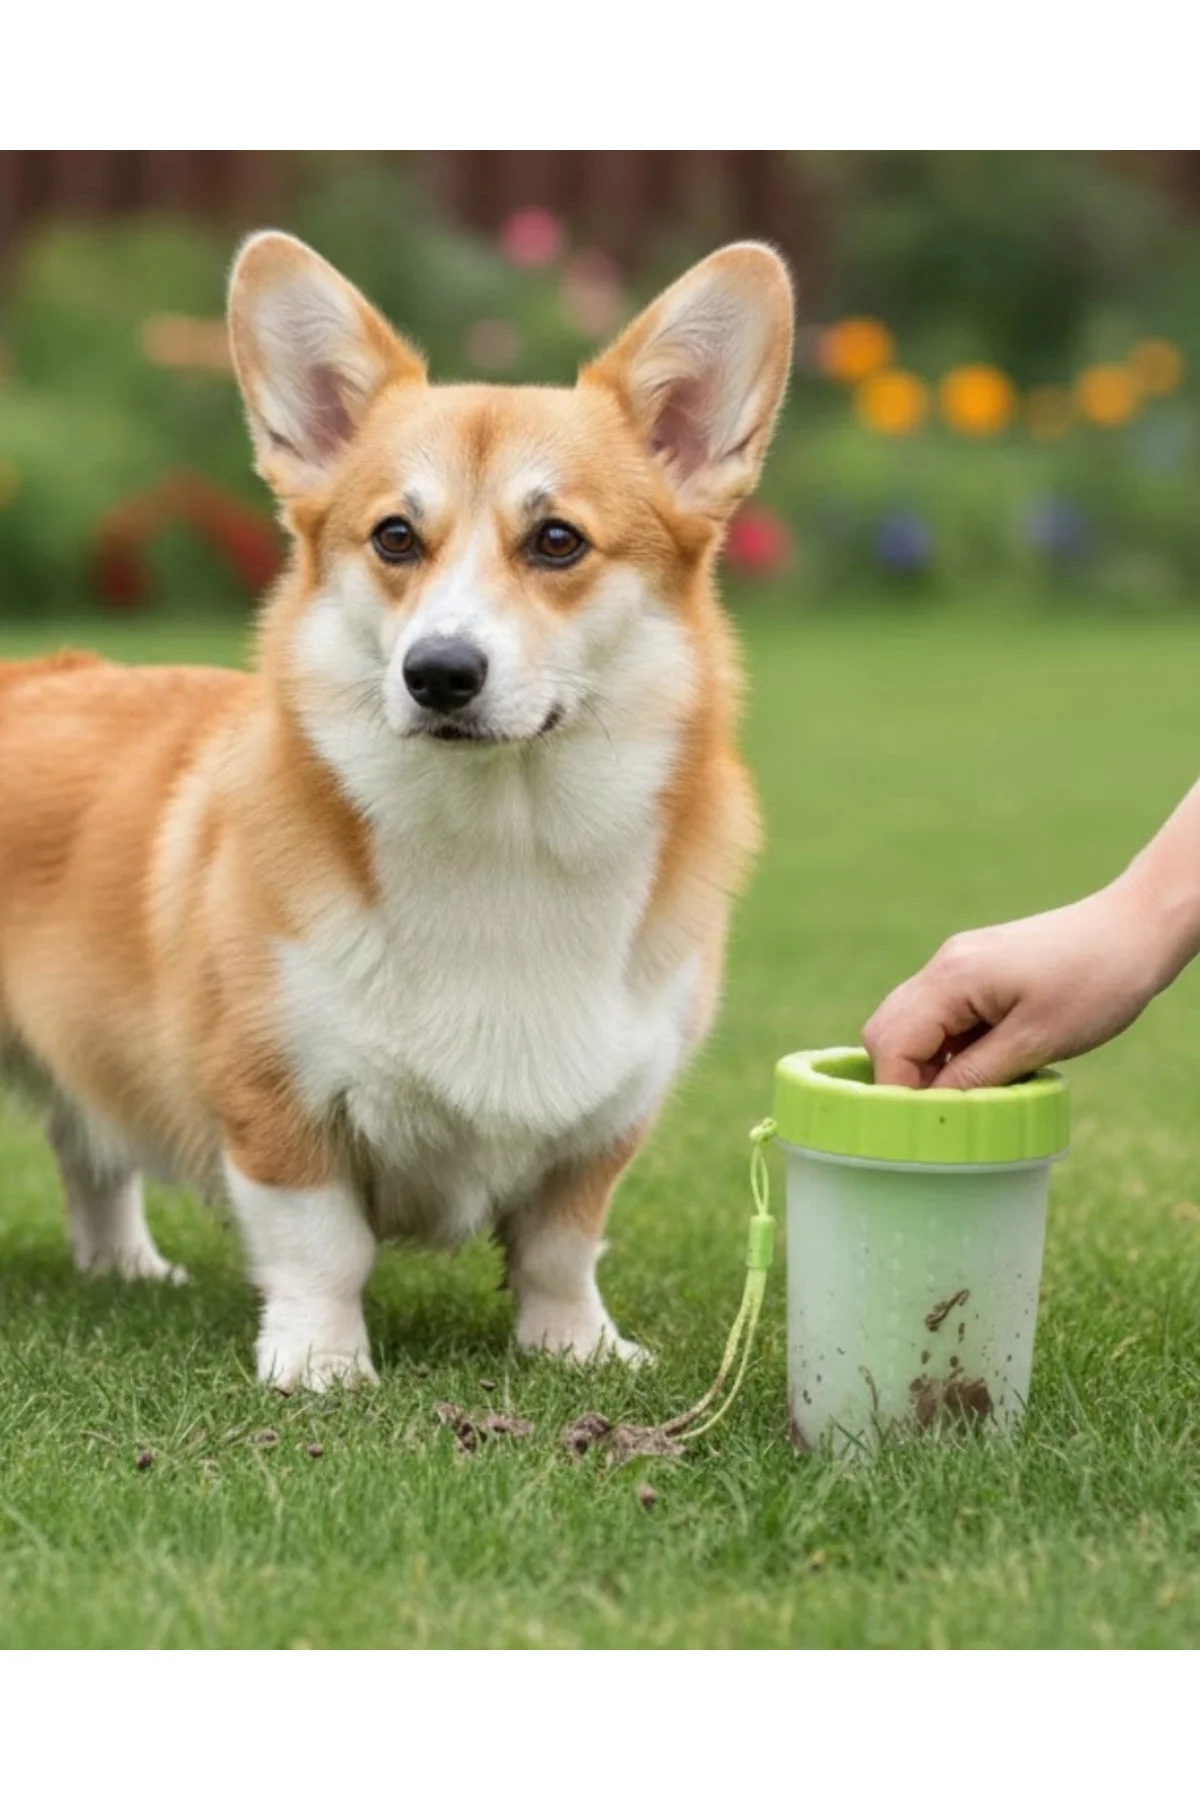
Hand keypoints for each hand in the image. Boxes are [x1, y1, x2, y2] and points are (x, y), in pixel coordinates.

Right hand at [862, 883, 1169, 1089]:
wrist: (1136, 928)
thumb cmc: (1095, 982)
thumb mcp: (1036, 1041)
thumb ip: (976, 1077)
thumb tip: (931, 1110)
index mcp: (951, 978)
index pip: (891, 1043)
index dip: (899, 1090)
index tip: (926, 1127)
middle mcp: (944, 966)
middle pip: (888, 1030)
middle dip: (905, 1076)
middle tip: (945, 1112)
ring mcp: (959, 964)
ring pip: (913, 1024)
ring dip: (930, 1063)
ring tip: (972, 1092)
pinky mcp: (977, 969)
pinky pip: (943, 1015)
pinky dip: (951, 1046)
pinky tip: (986, 1065)